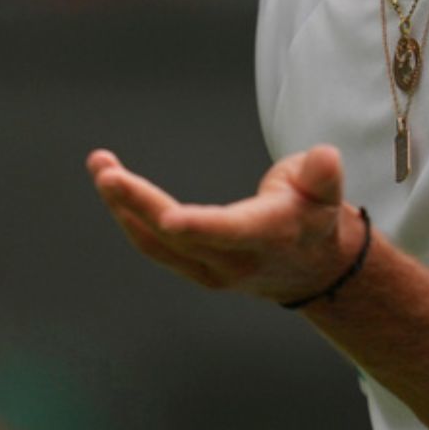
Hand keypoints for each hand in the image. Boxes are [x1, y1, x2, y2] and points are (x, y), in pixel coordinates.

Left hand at [86, 145, 362, 303]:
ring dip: (122, 206)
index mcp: (268, 236)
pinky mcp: (194, 269)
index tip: (167, 219)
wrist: (313, 270)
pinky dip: (129, 217)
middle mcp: (235, 261)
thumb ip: (322, 175)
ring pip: (155, 244)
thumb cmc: (315, 216)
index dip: (199, 226)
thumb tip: (323, 157)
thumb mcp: (328, 192)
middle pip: (177, 237)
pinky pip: (153, 246)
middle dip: (137, 203)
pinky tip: (112, 187)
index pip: (229, 232)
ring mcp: (210, 271)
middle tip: (105, 171)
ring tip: (100, 165)